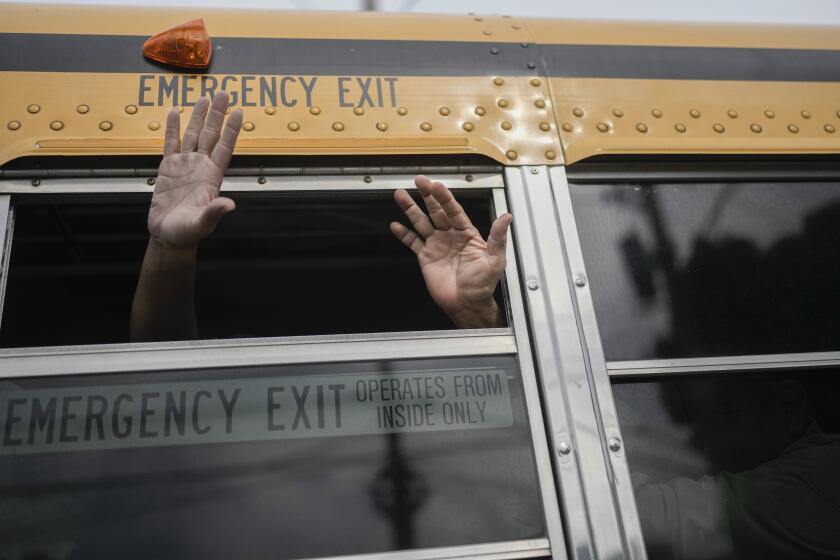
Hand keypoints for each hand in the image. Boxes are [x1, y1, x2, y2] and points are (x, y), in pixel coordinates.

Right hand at [148, 93, 242, 248]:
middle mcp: (201, 167)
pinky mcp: (168, 167)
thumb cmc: (187, 233)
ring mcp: (185, 165)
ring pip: (193, 134)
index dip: (231, 130)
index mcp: (212, 177)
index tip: (238, 112)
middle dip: (217, 114)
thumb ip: (214, 212)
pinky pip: (170, 143)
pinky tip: (174, 112)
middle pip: (211, 134)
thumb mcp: (202, 223)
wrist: (167, 236)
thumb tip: (229, 205)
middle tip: (224, 92)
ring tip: (204, 97)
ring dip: (198, 116)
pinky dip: (171, 127)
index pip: (224, 148)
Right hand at [391, 176, 511, 328]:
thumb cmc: (483, 284)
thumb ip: (498, 237)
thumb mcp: (495, 260)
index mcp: (466, 233)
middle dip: (427, 195)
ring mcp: (436, 245)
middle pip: (436, 211)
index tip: (437, 186)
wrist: (467, 303)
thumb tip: (506, 217)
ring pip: (421, 222)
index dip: (445, 198)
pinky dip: (404, 234)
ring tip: (400, 195)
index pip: (454, 210)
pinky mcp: (425, 257)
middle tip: (419, 181)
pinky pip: (413, 242)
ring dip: (411, 209)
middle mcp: (450, 235)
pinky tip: (396, 225)